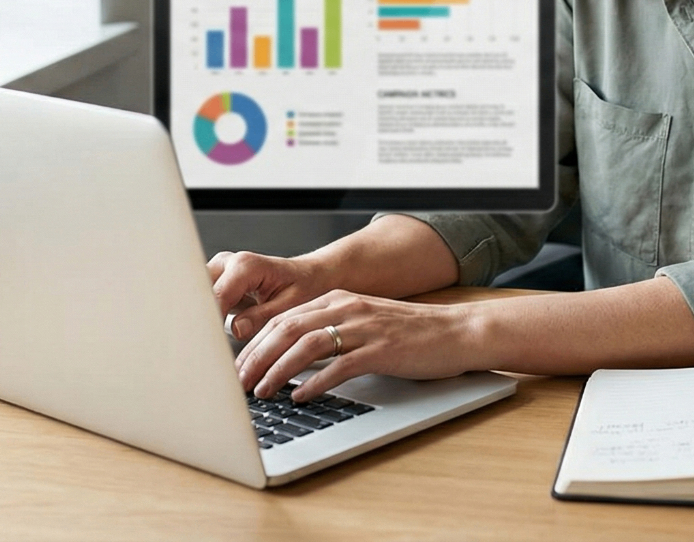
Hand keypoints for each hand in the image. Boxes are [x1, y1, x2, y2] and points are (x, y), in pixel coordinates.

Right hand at [206, 250, 335, 341]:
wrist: (311, 276)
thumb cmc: (305, 287)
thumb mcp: (290, 306)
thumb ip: (261, 317)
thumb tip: (237, 329)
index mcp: (246, 266)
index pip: (216, 296)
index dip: (208, 321)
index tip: (206, 344)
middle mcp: (229, 263)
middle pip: (198, 290)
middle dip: (197, 318)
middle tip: (202, 346)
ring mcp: (221, 270)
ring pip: (196, 293)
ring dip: (199, 317)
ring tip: (203, 343)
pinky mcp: (219, 281)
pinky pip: (203, 298)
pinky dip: (204, 316)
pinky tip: (209, 335)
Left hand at [234, 289, 480, 400]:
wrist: (456, 332)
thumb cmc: (410, 334)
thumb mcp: (363, 323)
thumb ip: (330, 333)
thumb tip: (291, 360)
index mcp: (338, 298)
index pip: (283, 318)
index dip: (255, 343)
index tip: (237, 366)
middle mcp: (347, 308)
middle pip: (287, 329)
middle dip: (256, 357)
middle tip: (238, 383)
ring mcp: (364, 328)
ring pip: (307, 345)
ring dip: (278, 370)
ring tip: (262, 392)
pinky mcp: (381, 349)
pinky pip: (340, 365)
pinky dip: (316, 382)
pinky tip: (301, 396)